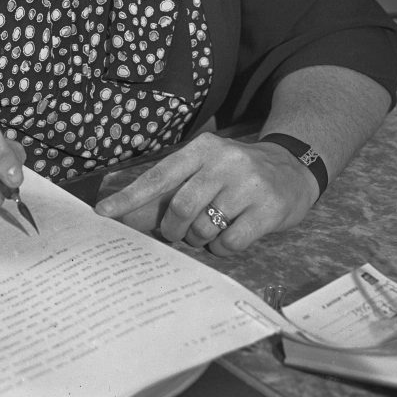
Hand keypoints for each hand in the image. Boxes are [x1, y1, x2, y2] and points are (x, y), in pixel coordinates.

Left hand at [94, 133, 319, 254]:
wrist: (292, 168)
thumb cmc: (237, 173)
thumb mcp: (207, 166)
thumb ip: (175, 186)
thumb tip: (130, 214)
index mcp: (202, 149)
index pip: (159, 175)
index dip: (130, 197)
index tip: (104, 213)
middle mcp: (224, 162)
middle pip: (180, 207)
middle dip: (172, 229)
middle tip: (178, 232)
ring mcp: (248, 185)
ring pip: (203, 227)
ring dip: (199, 238)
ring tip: (209, 229)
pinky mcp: (268, 209)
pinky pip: (229, 243)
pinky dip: (222, 248)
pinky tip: (230, 235)